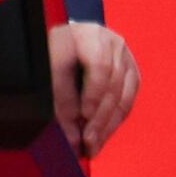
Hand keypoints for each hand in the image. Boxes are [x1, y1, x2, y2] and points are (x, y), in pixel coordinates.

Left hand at [49, 21, 138, 158]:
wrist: (63, 44)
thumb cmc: (49, 59)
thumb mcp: (44, 73)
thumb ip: (58, 101)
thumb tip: (71, 137)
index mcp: (75, 32)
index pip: (92, 64)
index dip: (89, 94)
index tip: (81, 118)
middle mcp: (100, 37)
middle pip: (108, 80)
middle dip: (98, 117)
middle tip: (87, 141)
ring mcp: (119, 51)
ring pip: (120, 92)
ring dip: (107, 123)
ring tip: (93, 144)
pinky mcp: (130, 67)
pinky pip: (128, 97)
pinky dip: (116, 119)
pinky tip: (103, 134)